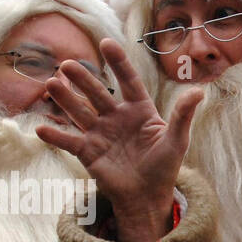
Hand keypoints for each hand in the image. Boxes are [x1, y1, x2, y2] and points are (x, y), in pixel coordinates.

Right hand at [36, 37, 201, 241]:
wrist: (147, 198)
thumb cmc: (164, 168)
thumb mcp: (176, 141)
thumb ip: (182, 115)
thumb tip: (200, 91)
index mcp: (139, 110)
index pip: (128, 81)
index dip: (118, 63)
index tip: (106, 43)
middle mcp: (116, 117)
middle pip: (98, 93)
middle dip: (83, 79)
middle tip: (67, 65)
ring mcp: (99, 133)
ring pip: (79, 111)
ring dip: (65, 99)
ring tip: (52, 84)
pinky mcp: (87, 152)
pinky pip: (69, 141)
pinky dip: (55, 136)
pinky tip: (41, 128)